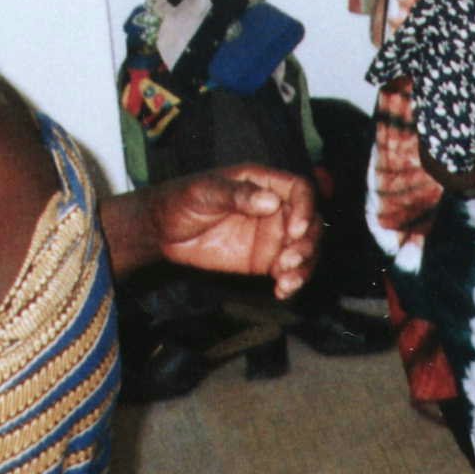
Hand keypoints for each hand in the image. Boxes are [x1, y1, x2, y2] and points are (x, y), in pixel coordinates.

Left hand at [147, 165, 318, 298]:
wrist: (163, 230)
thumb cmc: (182, 199)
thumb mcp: (205, 191)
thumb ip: (237, 194)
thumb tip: (271, 201)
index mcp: (264, 183)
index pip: (301, 190)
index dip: (305, 208)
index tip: (294, 231)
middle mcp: (275, 208)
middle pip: (311, 222)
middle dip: (307, 243)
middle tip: (287, 261)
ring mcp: (272, 235)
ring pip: (306, 248)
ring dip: (305, 266)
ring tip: (285, 281)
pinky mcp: (265, 260)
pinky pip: (290, 271)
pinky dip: (293, 282)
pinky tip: (282, 291)